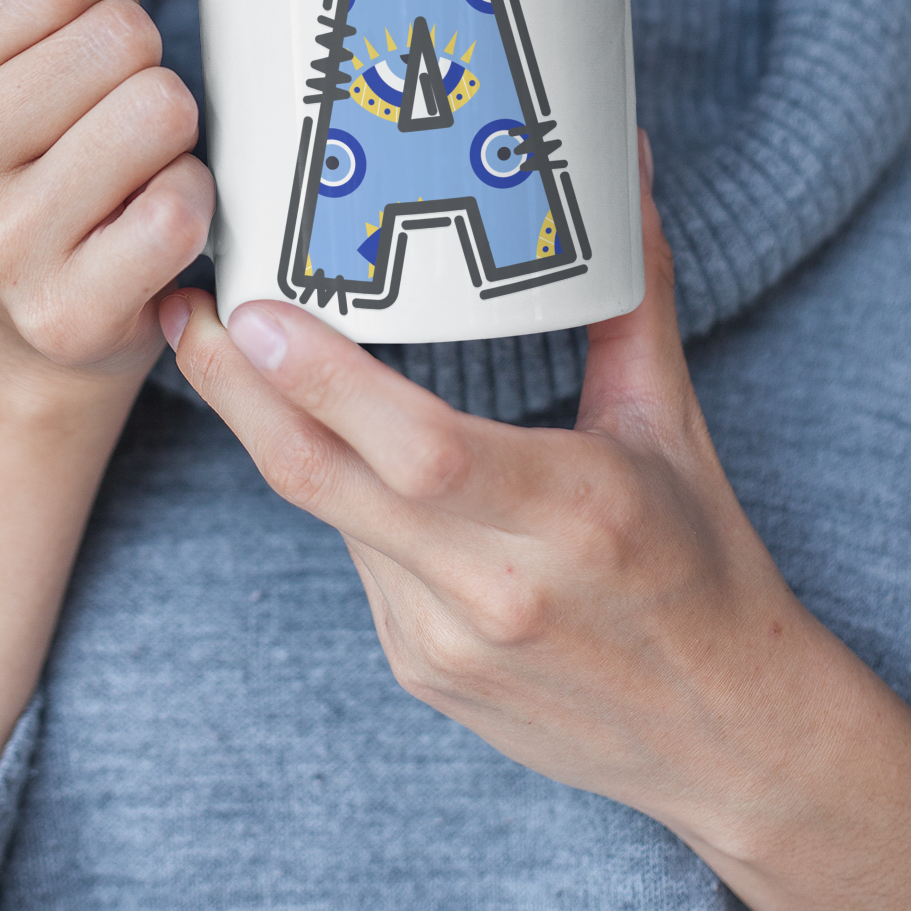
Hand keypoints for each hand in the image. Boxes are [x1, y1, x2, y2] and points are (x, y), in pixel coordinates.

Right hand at [0, 0, 212, 397]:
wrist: (10, 326)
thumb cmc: (21, 152)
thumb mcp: (11, 32)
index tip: (77, 46)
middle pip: (121, 39)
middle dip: (139, 64)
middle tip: (105, 115)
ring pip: (163, 110)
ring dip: (170, 133)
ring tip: (125, 166)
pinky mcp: (68, 312)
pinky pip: (183, 205)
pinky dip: (188, 204)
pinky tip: (143, 222)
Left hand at [161, 136, 910, 910]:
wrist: (728, 743)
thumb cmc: (705, 566)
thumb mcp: (672, 424)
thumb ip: (633, 294)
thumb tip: (625, 167)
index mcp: (573, 511)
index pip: (421, 448)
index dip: (325, 383)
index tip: (252, 312)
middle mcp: (498, 585)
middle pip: (330, 481)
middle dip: (238, 392)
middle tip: (182, 310)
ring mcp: (446, 640)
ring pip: (329, 513)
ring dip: (270, 430)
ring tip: (217, 345)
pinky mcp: (420, 671)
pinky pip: (354, 558)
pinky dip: (331, 488)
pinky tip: (312, 432)